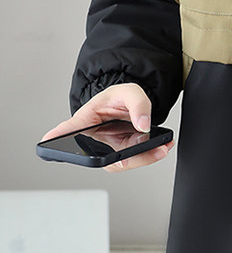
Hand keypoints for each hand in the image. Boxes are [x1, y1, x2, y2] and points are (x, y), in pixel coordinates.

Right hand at [40, 82, 174, 171]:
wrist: (131, 104)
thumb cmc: (120, 97)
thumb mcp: (130, 92)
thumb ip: (138, 105)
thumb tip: (143, 125)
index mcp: (86, 119)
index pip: (69, 129)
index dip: (57, 137)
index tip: (47, 140)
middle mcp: (93, 138)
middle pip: (101, 156)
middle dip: (125, 158)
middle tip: (142, 154)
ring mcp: (108, 148)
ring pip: (122, 161)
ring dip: (144, 156)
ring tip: (162, 146)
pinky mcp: (122, 152)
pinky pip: (135, 158)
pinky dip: (151, 153)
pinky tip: (163, 145)